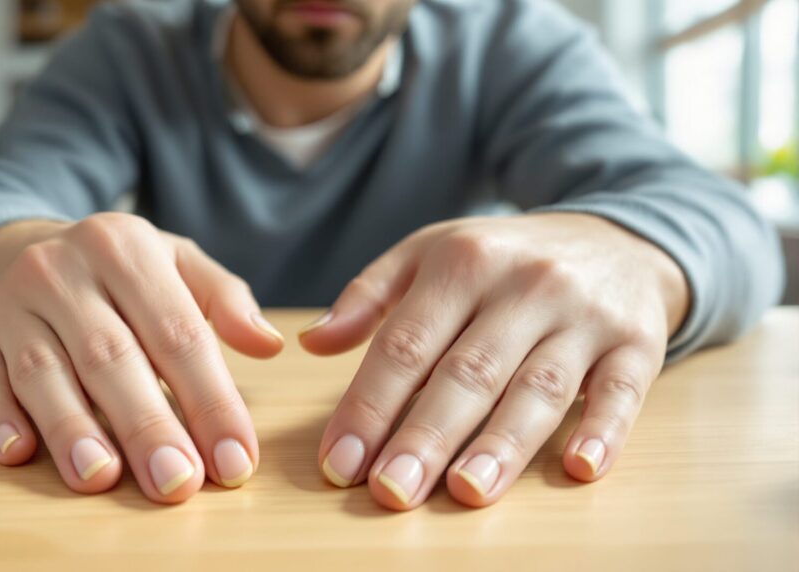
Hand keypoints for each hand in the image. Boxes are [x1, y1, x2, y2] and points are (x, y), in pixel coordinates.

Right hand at [0, 213, 283, 501]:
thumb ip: (225, 299)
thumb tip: (270, 344)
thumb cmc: (115, 271)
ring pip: (44, 371)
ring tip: (102, 477)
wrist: (17, 245)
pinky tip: (20, 453)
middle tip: (178, 483)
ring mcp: (8, 300)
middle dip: (148, 425)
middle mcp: (62, 268)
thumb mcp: (174, 262)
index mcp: (126, 246)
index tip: (235, 459)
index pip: (178, 332)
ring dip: (72, 428)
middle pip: (112, 356)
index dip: (210, 399)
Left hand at [300, 213, 688, 509]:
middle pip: (467, 372)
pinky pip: (622, 390)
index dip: (368, 405)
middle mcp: (523, 285)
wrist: (613, 239)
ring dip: (501, 445)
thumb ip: (368, 295)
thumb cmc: (504, 259)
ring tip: (465, 492)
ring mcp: (583, 315)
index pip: (405, 344)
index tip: (339, 462)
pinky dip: (603, 429)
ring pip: (537, 387)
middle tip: (391, 491)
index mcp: (462, 262)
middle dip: (425, 436)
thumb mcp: (432, 252)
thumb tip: (311, 343)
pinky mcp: (637, 342)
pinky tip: (579, 469)